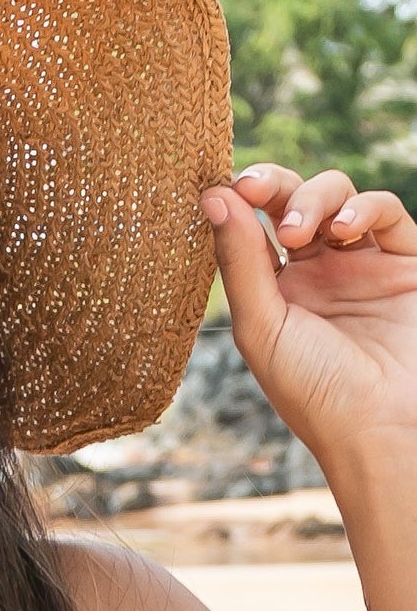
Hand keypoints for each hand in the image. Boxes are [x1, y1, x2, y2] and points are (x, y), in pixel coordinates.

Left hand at [199, 165, 416, 466]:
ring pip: (337, 196)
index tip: (221, 190)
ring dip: (314, 197)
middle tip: (254, 189)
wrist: (383, 426)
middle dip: (272, 184)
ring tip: (301, 234)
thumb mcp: (262, 325)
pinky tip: (343, 230)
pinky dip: (364, 207)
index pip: (251, 224)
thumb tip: (213, 196)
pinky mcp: (406, 264)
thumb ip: (240, 260)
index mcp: (273, 287)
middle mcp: (316, 270)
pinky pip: (387, 214)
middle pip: (291, 198)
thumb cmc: (313, 388)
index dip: (237, 199)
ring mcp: (362, 264)